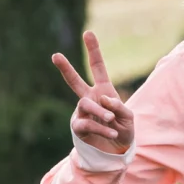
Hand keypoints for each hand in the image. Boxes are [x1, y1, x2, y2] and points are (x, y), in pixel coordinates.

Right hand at [51, 29, 133, 157]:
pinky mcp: (79, 127)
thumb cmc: (123, 129)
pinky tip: (111, 131)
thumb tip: (102, 99)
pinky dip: (100, 127)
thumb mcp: (128, 116)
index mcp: (103, 90)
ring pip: (85, 104)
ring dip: (99, 111)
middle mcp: (90, 98)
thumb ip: (118, 106)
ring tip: (111, 120)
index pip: (97, 67)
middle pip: (75, 81)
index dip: (93, 50)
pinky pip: (86, 123)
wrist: (117, 150)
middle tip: (55, 56)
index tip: (87, 33)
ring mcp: (82, 112)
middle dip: (66, 68)